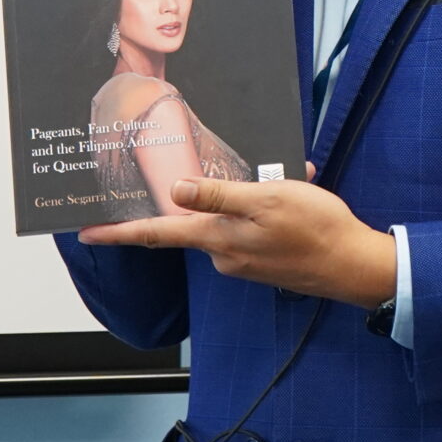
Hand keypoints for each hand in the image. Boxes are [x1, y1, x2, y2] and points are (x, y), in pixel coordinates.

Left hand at [77, 175, 397, 306]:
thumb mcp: (264, 200)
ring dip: (247, 200)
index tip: (86, 232)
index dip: (120, 232)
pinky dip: (265, 211)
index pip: (157, 234)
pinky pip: (252, 230)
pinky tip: (294, 197)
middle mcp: (223, 255)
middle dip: (209, 195)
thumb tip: (174, 193)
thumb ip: (217, 196)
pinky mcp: (263, 262)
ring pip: (228, 222)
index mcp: (217, 238)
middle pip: (195, 222)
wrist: (354, 266)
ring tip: (285, 185)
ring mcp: (244, 261)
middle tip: (234, 175)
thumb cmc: (314, 228)